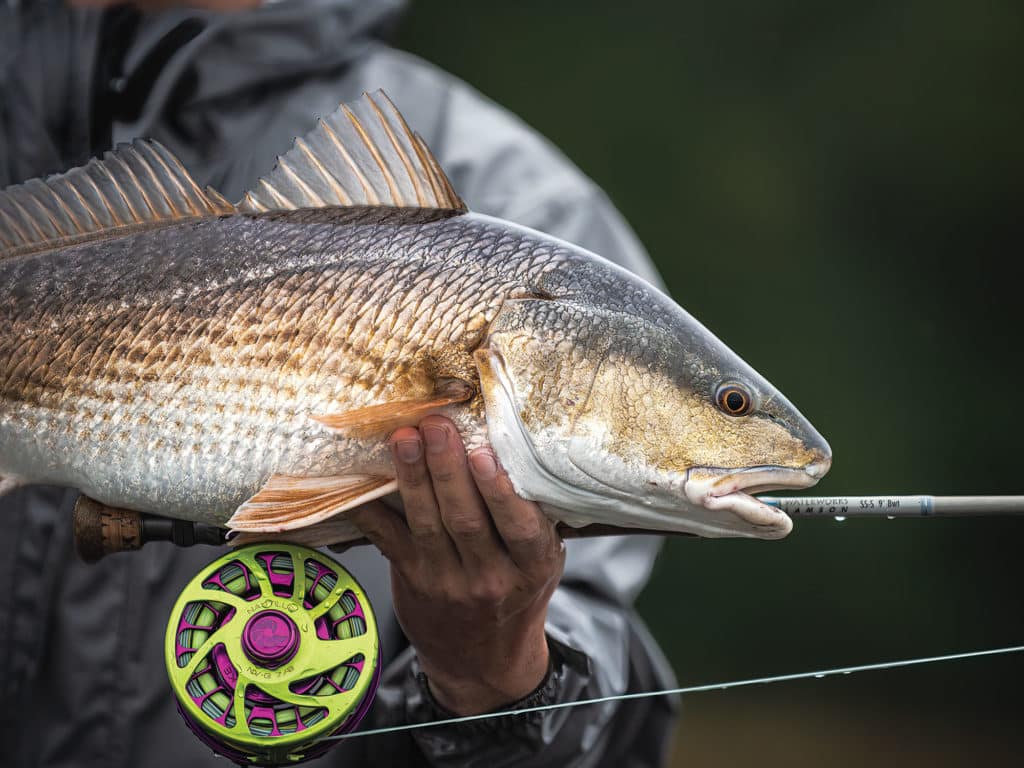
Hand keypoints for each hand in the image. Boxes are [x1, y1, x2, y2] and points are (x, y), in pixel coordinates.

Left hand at [346, 416, 564, 714]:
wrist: (483, 662)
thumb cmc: (516, 595)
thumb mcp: (541, 563)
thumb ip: (532, 519)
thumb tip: (517, 447)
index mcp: (532, 567)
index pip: (519, 527)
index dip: (500, 491)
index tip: (484, 453)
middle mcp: (490, 577)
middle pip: (466, 519)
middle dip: (448, 469)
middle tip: (436, 425)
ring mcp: (446, 582)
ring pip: (427, 524)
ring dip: (412, 477)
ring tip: (404, 438)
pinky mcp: (412, 580)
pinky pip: (387, 540)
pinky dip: (372, 509)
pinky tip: (361, 480)